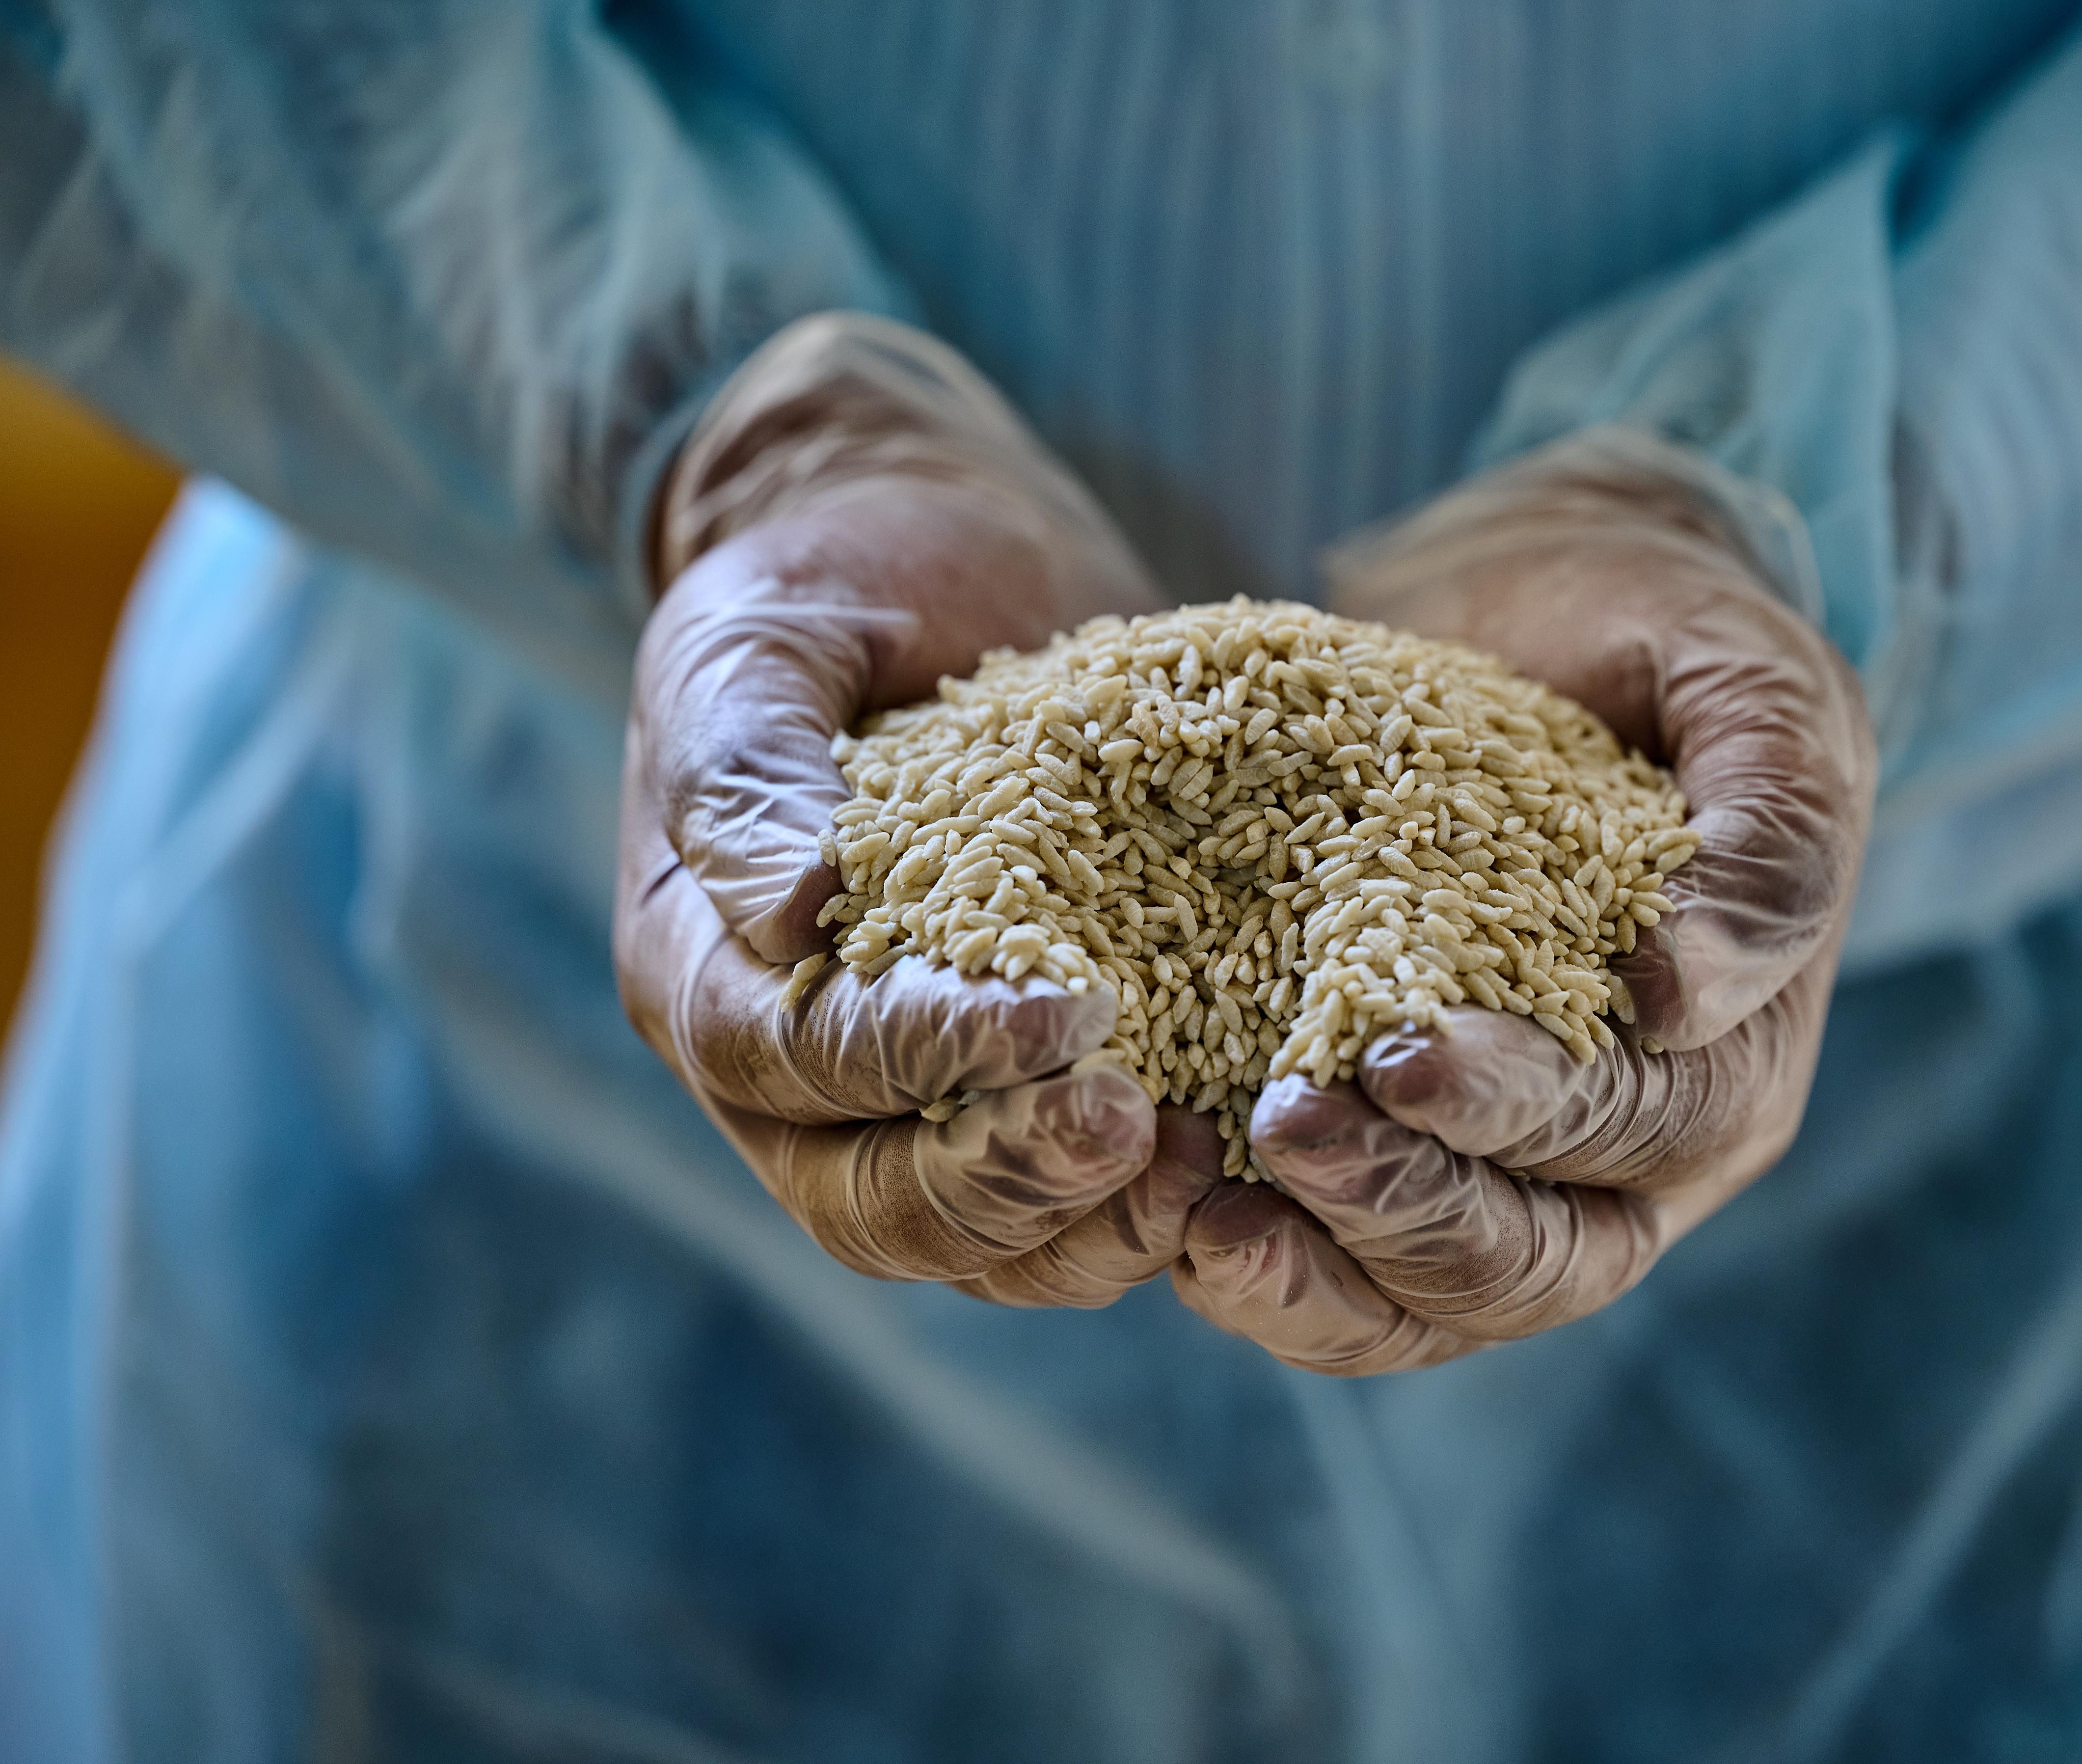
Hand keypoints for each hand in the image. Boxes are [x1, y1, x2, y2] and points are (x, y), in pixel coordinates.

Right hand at [614, 313, 1216, 1304]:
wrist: (936, 572)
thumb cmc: (835, 587)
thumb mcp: (765, 634)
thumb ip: (748, 766)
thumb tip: (788, 911)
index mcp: (701, 964)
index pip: (796, 1059)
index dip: (923, 1055)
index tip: (1069, 1014)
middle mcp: (784, 1071)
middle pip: (867, 1200)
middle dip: (1004, 1178)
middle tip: (1141, 1126)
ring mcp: (897, 1101)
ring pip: (964, 1242)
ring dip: (1078, 1227)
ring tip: (1201, 1167)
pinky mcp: (1007, 1096)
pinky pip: (1049, 1211)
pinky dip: (1128, 1212)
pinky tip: (1228, 1164)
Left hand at [1172, 430, 1876, 1371]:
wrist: (1538, 625)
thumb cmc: (1652, 640)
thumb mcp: (1739, 675)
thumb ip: (1767, 813)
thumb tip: (1692, 992)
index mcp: (1733, 1052)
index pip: (1634, 1124)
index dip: (1521, 1106)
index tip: (1400, 1053)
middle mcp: (1645, 1159)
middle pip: (1540, 1258)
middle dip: (1407, 1203)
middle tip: (1281, 1122)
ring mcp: (1531, 1191)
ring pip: (1441, 1306)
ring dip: (1323, 1273)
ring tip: (1206, 1217)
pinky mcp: (1416, 1179)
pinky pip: (1357, 1292)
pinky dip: (1275, 1278)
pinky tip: (1182, 1219)